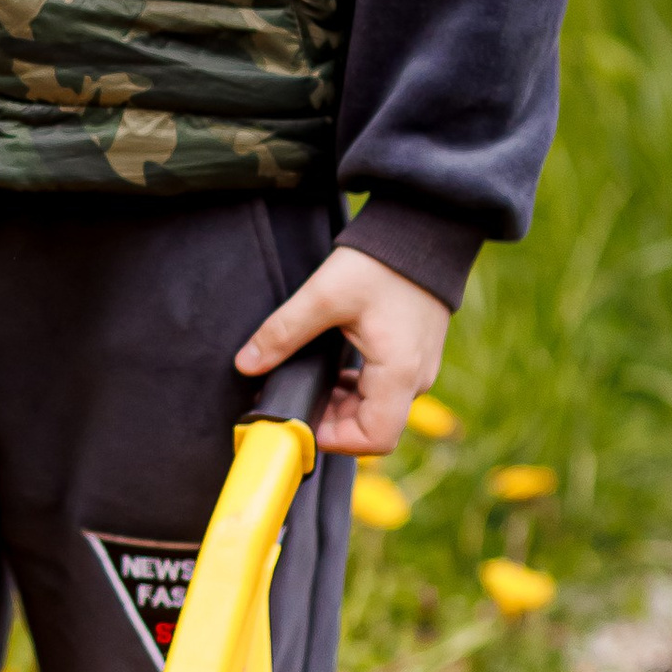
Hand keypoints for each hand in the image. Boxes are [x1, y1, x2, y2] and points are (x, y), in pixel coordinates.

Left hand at [236, 245, 449, 458]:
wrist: (424, 230)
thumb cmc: (381, 262)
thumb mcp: (324, 295)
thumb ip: (283, 332)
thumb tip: (247, 363)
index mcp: (399, 373)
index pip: (374, 439)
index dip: (335, 441)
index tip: (301, 421)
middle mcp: (416, 378)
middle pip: (372, 427)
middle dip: (330, 420)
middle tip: (294, 397)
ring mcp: (419, 368)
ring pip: (377, 409)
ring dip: (342, 404)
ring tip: (308, 380)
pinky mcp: (415, 356)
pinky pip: (385, 389)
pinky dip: (357, 389)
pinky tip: (332, 369)